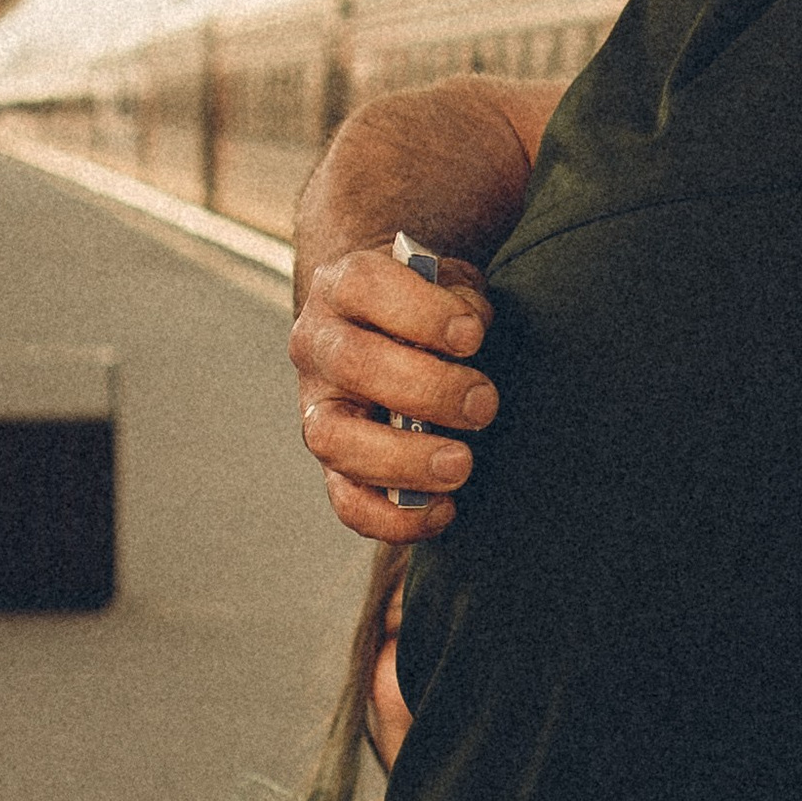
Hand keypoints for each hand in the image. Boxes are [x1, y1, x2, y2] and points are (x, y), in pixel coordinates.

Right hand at [291, 246, 495, 541]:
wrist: (387, 329)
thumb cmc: (431, 306)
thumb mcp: (449, 282)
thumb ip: (461, 297)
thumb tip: (469, 330)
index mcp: (343, 286)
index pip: (362, 286)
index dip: (418, 312)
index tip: (472, 336)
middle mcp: (318, 345)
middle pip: (351, 363)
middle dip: (425, 389)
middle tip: (484, 404)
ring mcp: (318, 407)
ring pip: (333, 438)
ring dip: (403, 458)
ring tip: (462, 464)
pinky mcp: (334, 463)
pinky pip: (346, 501)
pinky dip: (392, 518)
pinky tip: (444, 511)